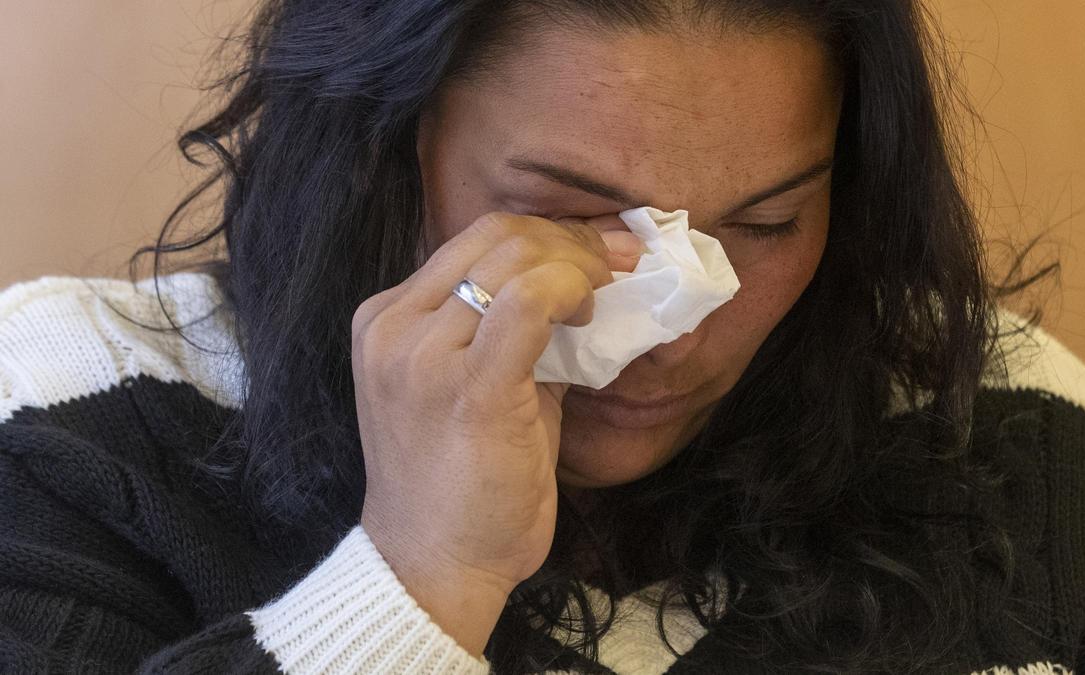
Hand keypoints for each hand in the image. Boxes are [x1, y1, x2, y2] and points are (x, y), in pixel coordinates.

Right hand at [352, 211, 640, 654]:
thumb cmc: (460, 485)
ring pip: (515, 257)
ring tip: (607, 292)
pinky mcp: (468, 386)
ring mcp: (423, 354)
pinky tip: (588, 317)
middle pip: (496, 236)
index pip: (474, 241)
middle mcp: (395, 326)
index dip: (548, 235)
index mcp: (387, 319)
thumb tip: (576, 285)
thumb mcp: (468, 387)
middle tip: (618, 265)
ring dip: (580, 263)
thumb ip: (504, 332)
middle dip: (572, 239)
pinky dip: (572, 290)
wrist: (432, 567)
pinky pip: (530, 301)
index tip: (598, 254)